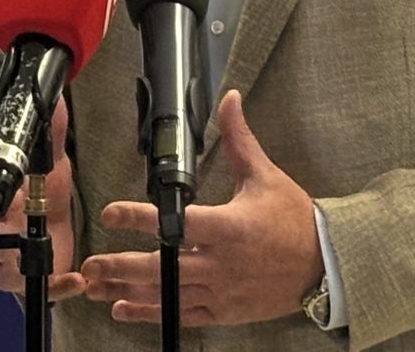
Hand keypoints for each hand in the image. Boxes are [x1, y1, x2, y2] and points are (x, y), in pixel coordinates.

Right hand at [0, 96, 86, 301]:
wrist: (51, 206)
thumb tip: (54, 98)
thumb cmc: (43, 182)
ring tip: (60, 274)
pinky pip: (35, 287)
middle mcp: (1, 228)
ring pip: (6, 274)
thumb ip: (53, 130)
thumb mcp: (51, 157)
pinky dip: (54, 288)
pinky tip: (76, 280)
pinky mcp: (32, 273)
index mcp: (1, 196)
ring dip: (26, 276)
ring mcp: (14, 254)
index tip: (13, 209)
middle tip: (25, 252)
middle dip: (6, 252)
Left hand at [80, 90, 323, 326]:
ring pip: (167, 294)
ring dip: (128, 292)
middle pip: (163, 267)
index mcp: (230, 228)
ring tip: (96, 288)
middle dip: (121, 267)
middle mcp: (221, 264)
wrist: (323, 264)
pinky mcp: (225, 311)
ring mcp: (221, 292)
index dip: (141, 219)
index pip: (177, 223)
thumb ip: (240, 139)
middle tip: (90, 265)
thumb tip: (230, 99)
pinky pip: (182, 315)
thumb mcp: (265, 176)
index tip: (112, 213)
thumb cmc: (294, 219)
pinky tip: (125, 310)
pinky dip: (152, 314)